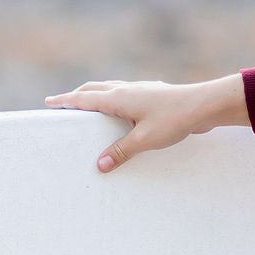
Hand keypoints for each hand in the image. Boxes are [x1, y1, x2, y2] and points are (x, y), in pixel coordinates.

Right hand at [44, 74, 247, 171]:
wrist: (205, 104)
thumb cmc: (175, 119)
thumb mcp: (145, 140)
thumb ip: (122, 151)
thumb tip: (100, 165)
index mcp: (118, 98)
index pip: (84, 99)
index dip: (66, 101)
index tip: (49, 102)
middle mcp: (126, 89)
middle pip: (94, 89)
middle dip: (76, 96)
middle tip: (63, 103)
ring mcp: (140, 89)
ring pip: (110, 88)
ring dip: (95, 95)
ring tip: (87, 104)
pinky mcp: (152, 94)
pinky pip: (125, 93)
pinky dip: (113, 97)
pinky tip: (121, 106)